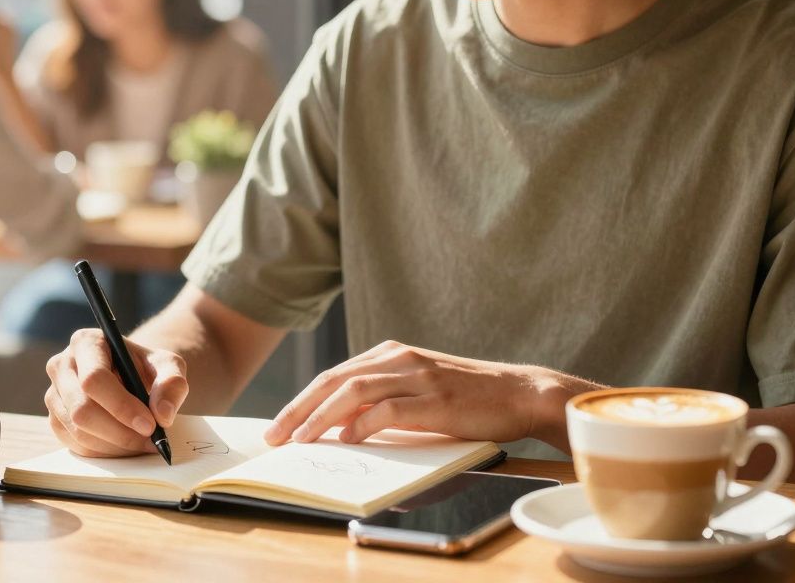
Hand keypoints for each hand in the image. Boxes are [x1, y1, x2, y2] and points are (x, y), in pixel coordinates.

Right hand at [44, 328, 189, 456]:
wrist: (132, 377)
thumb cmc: (147, 368)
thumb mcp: (168, 365)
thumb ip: (172, 383)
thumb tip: (162, 414)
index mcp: (86, 343)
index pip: (94, 378)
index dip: (121, 406)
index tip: (150, 425)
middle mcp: (62, 366)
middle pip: (82, 409)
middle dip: (120, 432)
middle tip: (151, 441)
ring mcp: (54, 395)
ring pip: (79, 431)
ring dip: (115, 445)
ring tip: (143, 442)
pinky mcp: (55, 420)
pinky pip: (76, 445)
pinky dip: (105, 452)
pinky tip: (127, 445)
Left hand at [264, 340, 540, 445]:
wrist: (518, 393)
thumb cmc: (468, 398)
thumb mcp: (418, 390)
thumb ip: (383, 400)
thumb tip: (341, 426)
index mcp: (391, 354)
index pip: (334, 375)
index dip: (302, 400)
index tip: (280, 423)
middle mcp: (399, 358)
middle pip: (334, 380)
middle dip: (299, 409)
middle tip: (276, 435)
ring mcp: (416, 375)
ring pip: (353, 392)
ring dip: (320, 417)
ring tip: (300, 440)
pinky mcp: (434, 397)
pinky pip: (387, 409)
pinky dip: (362, 425)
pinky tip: (346, 440)